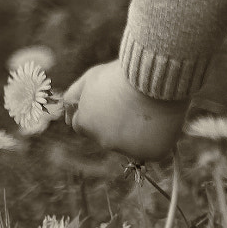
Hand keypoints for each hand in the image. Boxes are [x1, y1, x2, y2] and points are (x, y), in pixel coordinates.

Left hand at [62, 62, 186, 163]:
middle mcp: (104, 141)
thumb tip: (66, 117)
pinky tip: (160, 121)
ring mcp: (128, 149)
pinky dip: (156, 139)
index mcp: (86, 124)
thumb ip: (74, 97)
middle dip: (117, 123)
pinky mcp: (152, 153)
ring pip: (132, 144)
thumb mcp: (91, 79)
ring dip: (137, 131)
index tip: (112, 101)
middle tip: (133, 102)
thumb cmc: (121, 74)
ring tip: (148, 108)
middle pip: (109, 135)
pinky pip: (152, 149)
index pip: (84, 125)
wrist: (153, 76)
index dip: (98, 112)